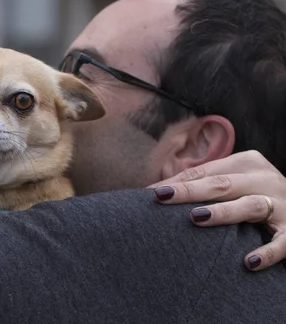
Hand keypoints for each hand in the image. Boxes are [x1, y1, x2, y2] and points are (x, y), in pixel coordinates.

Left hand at [148, 150, 285, 270]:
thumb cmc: (259, 193)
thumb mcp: (237, 181)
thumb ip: (206, 183)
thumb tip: (157, 191)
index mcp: (247, 163)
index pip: (206, 172)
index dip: (178, 181)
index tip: (151, 192)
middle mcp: (264, 179)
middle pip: (221, 184)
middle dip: (189, 191)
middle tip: (161, 196)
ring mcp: (281, 204)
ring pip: (250, 206)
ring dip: (223, 212)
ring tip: (196, 218)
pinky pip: (282, 242)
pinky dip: (267, 252)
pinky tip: (248, 262)